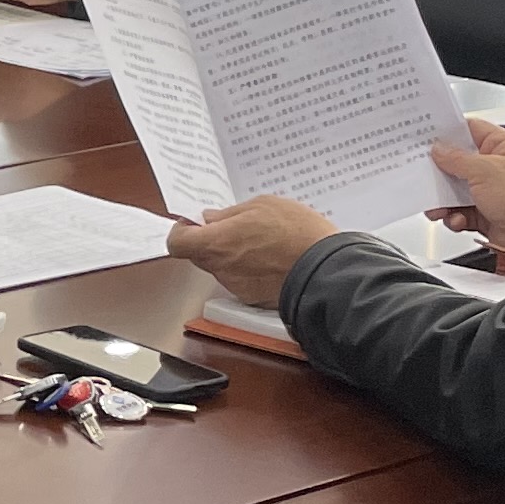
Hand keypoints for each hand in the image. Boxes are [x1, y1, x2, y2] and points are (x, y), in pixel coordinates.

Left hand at [164, 195, 338, 308]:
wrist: (327, 270)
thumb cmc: (298, 234)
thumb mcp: (263, 206)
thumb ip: (230, 213)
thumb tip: (212, 218)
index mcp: (216, 243)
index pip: (177, 242)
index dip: (182, 231)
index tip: (194, 222)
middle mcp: (221, 268)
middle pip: (198, 255)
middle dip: (208, 240)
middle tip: (230, 226)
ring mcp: (236, 285)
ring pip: (220, 267)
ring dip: (230, 255)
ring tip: (258, 240)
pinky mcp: (253, 297)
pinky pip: (240, 279)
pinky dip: (247, 269)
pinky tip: (269, 257)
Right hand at [425, 115, 504, 266]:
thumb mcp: (485, 171)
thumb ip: (456, 159)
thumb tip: (438, 149)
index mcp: (503, 146)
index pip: (470, 129)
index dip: (447, 131)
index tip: (425, 135)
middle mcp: (496, 166)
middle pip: (457, 161)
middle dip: (440, 171)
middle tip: (424, 173)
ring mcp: (489, 190)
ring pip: (454, 189)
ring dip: (443, 199)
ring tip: (437, 206)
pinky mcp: (484, 212)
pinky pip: (459, 211)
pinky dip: (453, 217)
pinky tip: (456, 220)